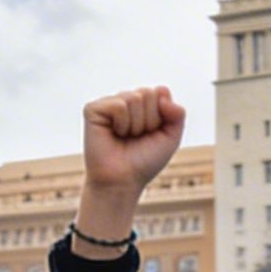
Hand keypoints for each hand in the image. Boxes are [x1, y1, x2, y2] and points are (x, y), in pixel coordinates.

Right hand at [75, 86, 184, 246]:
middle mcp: (124, 101)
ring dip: (136, 124)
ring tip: (125, 137)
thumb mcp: (170, 138)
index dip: (160, 117)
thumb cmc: (144, 161)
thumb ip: (178, 114)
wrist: (122, 181)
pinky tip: (113, 134)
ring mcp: (108, 104)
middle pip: (147, 93)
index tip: (151, 134)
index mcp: (142, 105)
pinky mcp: (93, 110)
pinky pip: (118, 105)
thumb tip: (162, 90)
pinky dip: (121, 123)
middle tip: (136, 138)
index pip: (160, 92)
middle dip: (149, 120)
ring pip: (134, 98)